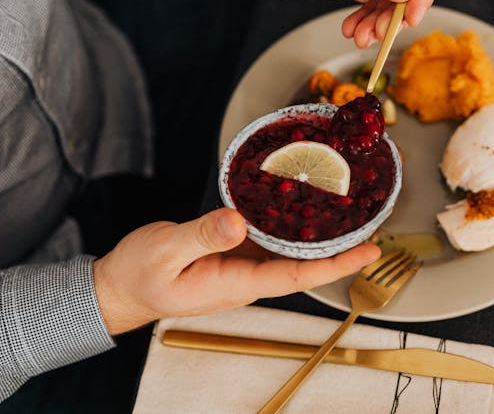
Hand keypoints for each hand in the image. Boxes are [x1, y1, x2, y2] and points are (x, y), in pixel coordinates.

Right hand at [92, 208, 379, 334]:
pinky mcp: (231, 253)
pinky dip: (288, 224)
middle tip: (373, 224)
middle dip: (340, 249)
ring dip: (318, 236)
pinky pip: (268, 240)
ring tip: (349, 213)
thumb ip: (202, 235)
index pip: (297, 275)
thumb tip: (238, 219)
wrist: (120, 287)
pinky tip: (299, 205)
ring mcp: (240, 266)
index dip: (336, 264)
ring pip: (288, 251)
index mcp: (235, 284)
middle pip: (303, 264)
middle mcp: (245, 277)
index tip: (368, 251)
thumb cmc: (139, 275)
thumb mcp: (166, 251)